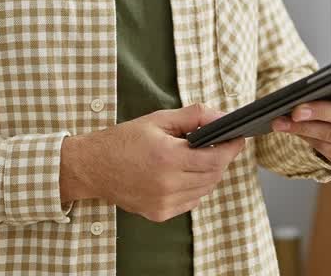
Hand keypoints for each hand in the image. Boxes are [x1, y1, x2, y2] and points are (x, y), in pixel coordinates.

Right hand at [60, 103, 245, 221]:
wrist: (92, 166)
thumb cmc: (124, 140)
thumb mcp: (159, 120)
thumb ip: (194, 116)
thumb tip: (223, 117)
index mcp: (168, 157)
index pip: (216, 157)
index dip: (231, 148)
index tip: (238, 138)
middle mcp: (167, 184)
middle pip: (214, 175)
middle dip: (221, 158)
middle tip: (220, 144)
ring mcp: (163, 202)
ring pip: (205, 190)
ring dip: (209, 173)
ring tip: (200, 157)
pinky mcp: (159, 213)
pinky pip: (191, 202)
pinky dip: (195, 188)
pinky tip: (185, 174)